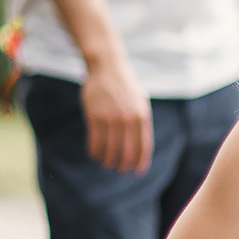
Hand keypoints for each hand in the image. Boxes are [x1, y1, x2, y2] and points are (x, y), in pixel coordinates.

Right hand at [82, 55, 152, 174]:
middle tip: (120, 171)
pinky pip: (94, 140)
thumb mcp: (141, 101)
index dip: (140, 162)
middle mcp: (127, 119)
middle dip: (123, 165)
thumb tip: (140, 145)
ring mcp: (110, 118)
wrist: (107, 67)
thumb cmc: (126, 85)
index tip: (137, 172)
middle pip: (126, 151)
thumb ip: (141, 121)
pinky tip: (94, 154)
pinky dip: (94, 151)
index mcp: (142, 116)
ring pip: (109, 149)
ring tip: (106, 164)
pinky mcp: (94, 116)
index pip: (143, 146)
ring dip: (107, 160)